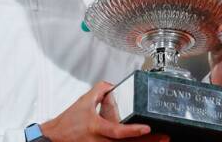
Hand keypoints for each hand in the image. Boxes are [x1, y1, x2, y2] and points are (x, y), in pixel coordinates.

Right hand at [41, 82, 168, 141]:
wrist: (56, 137)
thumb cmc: (69, 122)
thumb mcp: (83, 101)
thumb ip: (99, 90)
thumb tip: (112, 85)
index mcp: (96, 127)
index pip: (117, 131)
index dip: (132, 131)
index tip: (147, 127)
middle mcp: (100, 141)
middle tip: (164, 137)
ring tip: (161, 140)